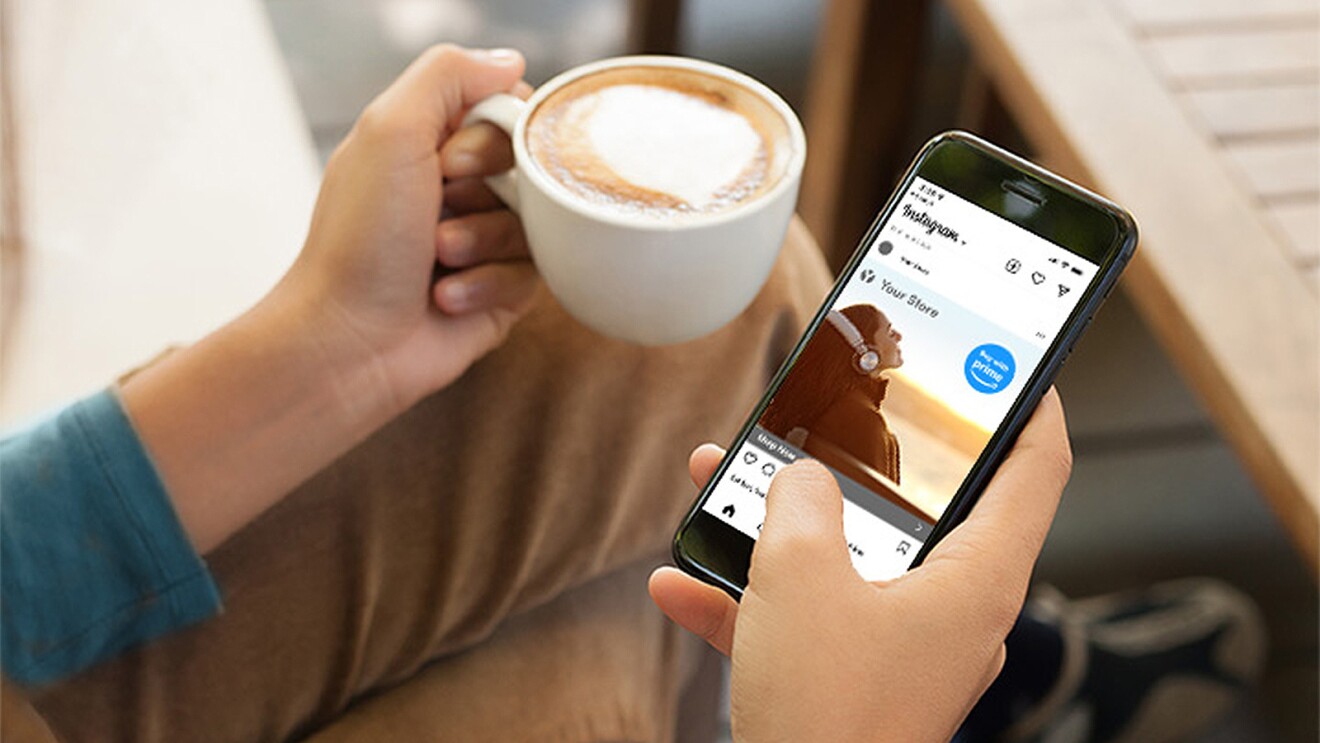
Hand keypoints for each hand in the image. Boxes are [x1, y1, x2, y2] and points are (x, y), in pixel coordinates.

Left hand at [277, 44, 538, 414]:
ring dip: (482, 242)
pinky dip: (487, 285)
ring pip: (536, 224)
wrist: (350, 340)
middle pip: (529, 168)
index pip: (509, 112)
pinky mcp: (502, 293)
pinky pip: (533, 274)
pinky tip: (446, 298)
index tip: (452, 161)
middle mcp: (459, 189)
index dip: (494, 137)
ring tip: (437, 261)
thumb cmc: (357, 241)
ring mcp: (483, 242)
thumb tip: (512, 61)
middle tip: (440, 211)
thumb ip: (448, 73)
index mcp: (430, 144)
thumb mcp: (390, 130)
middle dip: (485, 193)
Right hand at [650, 390, 1072, 741]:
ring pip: (849, 559)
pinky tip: (683, 585)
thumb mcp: (801, 577)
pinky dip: (751, 600)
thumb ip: (798, 501)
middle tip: (823, 412)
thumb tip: (797, 477)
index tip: (1010, 361)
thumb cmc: (828, 711)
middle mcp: (952, 610)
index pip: (1035, 467)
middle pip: (920, 507)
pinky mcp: (854, 682)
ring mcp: (902, 649)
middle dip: (852, 457)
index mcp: (976, 577)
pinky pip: (807, 620)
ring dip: (779, 524)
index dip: (1030, 402)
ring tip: (721, 484)